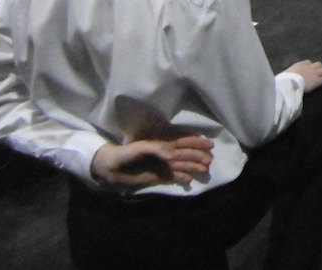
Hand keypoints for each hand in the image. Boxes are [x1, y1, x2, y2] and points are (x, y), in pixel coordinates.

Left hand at [89, 135, 214, 190]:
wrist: (112, 168)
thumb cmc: (126, 153)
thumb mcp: (141, 147)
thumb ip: (157, 148)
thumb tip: (173, 153)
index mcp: (163, 144)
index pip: (183, 142)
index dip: (196, 143)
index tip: (209, 145)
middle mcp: (166, 154)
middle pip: (186, 154)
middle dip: (198, 156)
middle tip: (210, 160)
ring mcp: (163, 165)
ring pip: (182, 165)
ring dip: (193, 167)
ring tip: (205, 170)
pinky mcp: (159, 176)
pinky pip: (174, 176)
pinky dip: (182, 177)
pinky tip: (189, 179)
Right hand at [286, 59, 321, 92]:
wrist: (289, 83)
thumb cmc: (284, 80)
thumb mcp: (285, 75)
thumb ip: (289, 75)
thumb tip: (285, 79)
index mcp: (299, 65)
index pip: (307, 62)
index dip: (311, 65)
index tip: (313, 66)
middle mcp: (308, 67)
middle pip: (318, 64)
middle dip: (321, 66)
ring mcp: (314, 73)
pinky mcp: (318, 81)